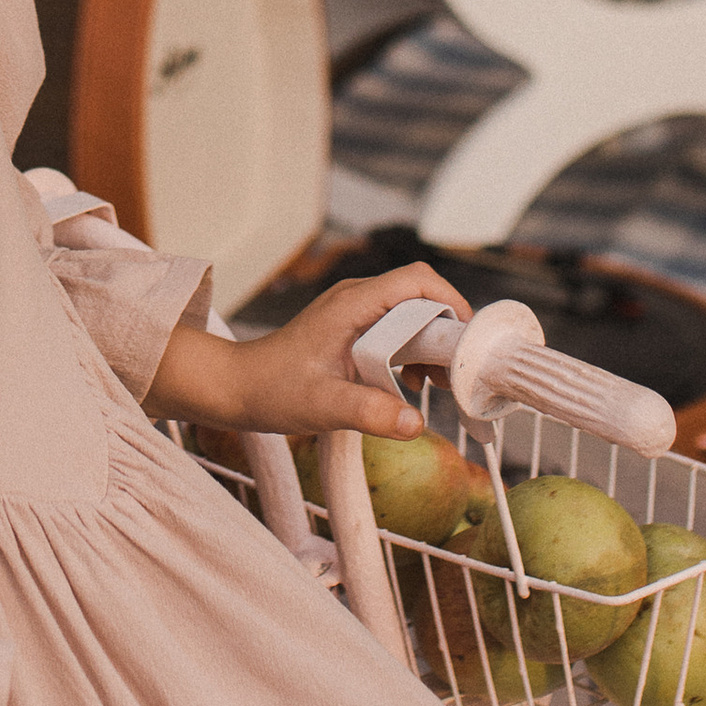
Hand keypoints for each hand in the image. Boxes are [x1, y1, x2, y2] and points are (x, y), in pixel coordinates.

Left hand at [145, 265, 471, 443]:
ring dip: (432, 345)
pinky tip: (413, 385)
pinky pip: (397, 331)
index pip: (417, 282)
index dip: (451, 303)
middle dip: (447, 331)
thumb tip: (415, 423)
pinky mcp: (353, 331)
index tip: (468, 340)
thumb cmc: (272, 389)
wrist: (237, 388)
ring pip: (412, 316)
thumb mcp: (323, 406)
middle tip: (457, 371)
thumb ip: (369, 413)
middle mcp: (357, 300)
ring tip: (439, 383)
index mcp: (353, 304)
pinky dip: (414, 353)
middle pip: (422, 298)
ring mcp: (355, 314)